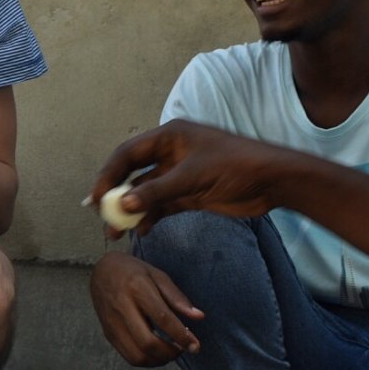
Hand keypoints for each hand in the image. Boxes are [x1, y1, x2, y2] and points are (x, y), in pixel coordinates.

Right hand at [88, 120, 291, 235]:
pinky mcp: (190, 193)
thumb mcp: (192, 177)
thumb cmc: (235, 165)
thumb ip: (156, 191)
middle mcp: (170, 153)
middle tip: (100, 216)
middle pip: (133, 174)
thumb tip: (121, 204)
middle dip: (115, 195)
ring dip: (131, 211)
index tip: (96, 198)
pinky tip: (142, 231)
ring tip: (116, 232)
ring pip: (146, 193)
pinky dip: (150, 217)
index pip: (127, 154)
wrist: (272, 180)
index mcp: (169, 137)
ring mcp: (180, 174)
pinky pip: (162, 205)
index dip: (108, 175)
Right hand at [89, 253, 202, 366]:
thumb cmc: (133, 271)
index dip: (181, 336)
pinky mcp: (108, 334)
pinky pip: (129, 357)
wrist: (101, 271)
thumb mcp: (158, 276)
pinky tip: (157, 352)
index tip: (195, 345)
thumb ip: (177, 298)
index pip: (162, 318)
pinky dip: (147, 360)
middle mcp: (122, 308)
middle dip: (170, 353)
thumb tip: (199, 317)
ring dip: (159, 360)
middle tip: (183, 349)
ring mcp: (112, 323)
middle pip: (147, 343)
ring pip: (137, 355)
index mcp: (137, 288)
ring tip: (171, 352)